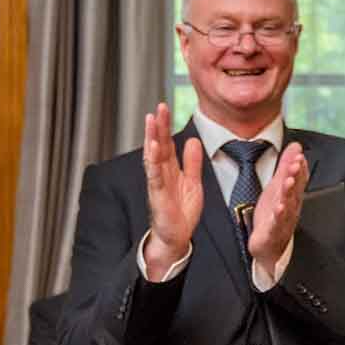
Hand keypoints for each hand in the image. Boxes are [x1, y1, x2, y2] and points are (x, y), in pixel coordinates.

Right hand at [142, 102, 202, 276]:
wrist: (176, 237)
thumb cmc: (181, 212)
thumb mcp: (193, 183)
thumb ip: (192, 163)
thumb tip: (193, 141)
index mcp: (170, 169)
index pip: (167, 143)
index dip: (166, 126)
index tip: (164, 108)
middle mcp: (161, 173)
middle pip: (158, 145)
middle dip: (158, 126)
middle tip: (159, 107)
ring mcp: (158, 183)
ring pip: (153, 156)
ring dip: (152, 138)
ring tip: (151, 121)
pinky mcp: (158, 195)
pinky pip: (154, 175)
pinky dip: (153, 161)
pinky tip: (153, 148)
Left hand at [247, 141, 306, 272]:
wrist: (269, 248)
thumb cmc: (275, 216)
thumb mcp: (278, 188)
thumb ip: (286, 167)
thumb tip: (297, 145)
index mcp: (292, 196)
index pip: (298, 179)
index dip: (299, 167)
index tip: (299, 154)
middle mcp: (290, 207)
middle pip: (294, 190)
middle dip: (295, 176)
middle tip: (296, 163)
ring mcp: (282, 221)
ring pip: (287, 205)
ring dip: (288, 193)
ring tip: (288, 181)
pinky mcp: (271, 233)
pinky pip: (276, 224)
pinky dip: (278, 216)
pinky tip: (279, 207)